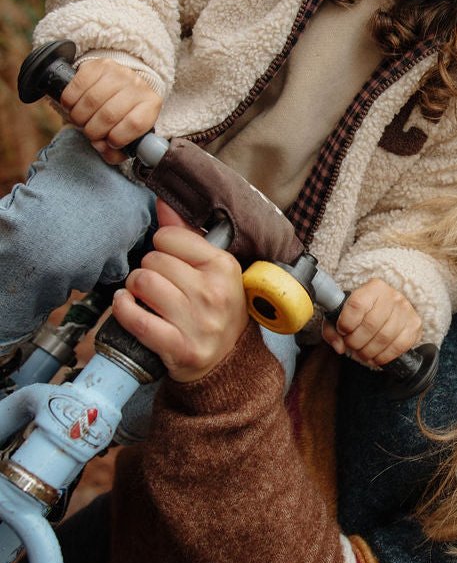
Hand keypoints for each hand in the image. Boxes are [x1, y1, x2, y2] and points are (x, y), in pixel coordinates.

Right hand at [60, 58, 161, 162]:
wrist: (120, 82)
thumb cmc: (122, 113)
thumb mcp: (127, 132)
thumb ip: (117, 150)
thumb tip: (106, 153)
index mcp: (150, 104)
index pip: (135, 124)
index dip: (118, 139)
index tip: (110, 142)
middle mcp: (137, 85)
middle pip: (109, 115)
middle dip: (93, 131)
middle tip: (90, 132)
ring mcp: (118, 72)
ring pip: (91, 102)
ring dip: (79, 118)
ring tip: (81, 120)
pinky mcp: (97, 65)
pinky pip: (76, 87)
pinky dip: (69, 102)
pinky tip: (73, 106)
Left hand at [112, 200, 248, 381]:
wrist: (227, 361)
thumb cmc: (216, 308)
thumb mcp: (213, 269)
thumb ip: (187, 234)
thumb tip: (162, 201)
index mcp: (224, 267)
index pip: (171, 236)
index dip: (163, 246)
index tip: (170, 259)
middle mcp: (213, 293)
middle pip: (153, 261)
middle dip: (147, 269)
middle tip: (156, 281)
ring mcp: (197, 322)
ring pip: (143, 284)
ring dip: (135, 288)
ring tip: (143, 294)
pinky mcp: (178, 347)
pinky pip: (136, 319)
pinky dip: (123, 309)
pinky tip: (127, 305)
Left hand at [322, 278, 422, 366]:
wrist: (391, 309)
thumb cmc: (365, 312)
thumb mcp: (344, 313)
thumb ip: (332, 329)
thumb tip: (339, 346)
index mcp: (373, 288)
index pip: (357, 304)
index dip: (346, 322)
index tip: (343, 330)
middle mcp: (392, 296)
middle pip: (371, 325)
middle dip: (356, 341)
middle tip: (351, 345)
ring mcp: (406, 311)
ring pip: (384, 338)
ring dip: (368, 351)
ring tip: (362, 352)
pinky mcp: (415, 326)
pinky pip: (398, 346)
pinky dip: (383, 356)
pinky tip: (376, 356)